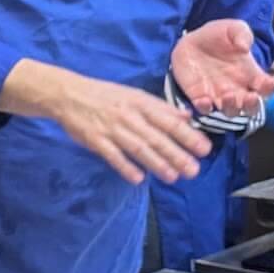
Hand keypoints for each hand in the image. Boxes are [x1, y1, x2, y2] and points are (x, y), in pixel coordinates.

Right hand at [51, 72, 209, 185]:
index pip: (169, 121)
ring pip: (138, 148)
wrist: (69, 94)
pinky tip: (138, 178)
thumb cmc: (105, 96)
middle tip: (193, 170)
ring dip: (156, 163)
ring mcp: (112, 129)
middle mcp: (129, 116)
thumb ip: (161, 108)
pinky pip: (113, 155)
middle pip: (157, 137)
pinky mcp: (95, 140)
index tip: (204, 149)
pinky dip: (125, 167)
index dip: (188, 135)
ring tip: (173, 177)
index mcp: (141, 103)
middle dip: (177, 154)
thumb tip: (187, 117)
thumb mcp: (135, 96)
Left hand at [170, 20, 273, 115]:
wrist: (191, 40)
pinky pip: (204, 109)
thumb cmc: (218, 35)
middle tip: (251, 97)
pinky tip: (204, 100)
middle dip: (253, 105)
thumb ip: (242, 34)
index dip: (270, 87)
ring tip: (228, 96)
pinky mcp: (199, 97)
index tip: (268, 82)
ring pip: (230, 111)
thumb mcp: (232, 28)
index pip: (266, 87)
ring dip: (231, 108)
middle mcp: (238, 88)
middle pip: (251, 106)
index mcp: (251, 73)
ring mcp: (219, 95)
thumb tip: (244, 46)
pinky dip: (205, 108)